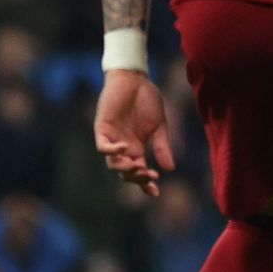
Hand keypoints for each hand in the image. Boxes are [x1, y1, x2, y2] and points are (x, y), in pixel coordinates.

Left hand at [93, 69, 174, 195]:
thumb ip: (162, 147)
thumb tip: (170, 169)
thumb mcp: (159, 126)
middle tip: (150, 176)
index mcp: (136, 148)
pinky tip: (124, 149)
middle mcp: (123, 147)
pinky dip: (112, 151)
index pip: (139, 172)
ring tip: (138, 166)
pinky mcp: (102, 128)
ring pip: (112, 163)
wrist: (135, 79)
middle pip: (125, 172)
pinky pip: (102, 146)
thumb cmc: (147, 100)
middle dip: (137, 178)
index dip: (145, 184)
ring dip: (124, 169)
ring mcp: (112, 138)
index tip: (155, 192)